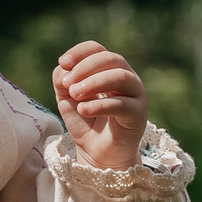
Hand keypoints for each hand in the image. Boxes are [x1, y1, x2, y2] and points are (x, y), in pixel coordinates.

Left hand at [53, 41, 147, 170]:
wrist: (97, 152)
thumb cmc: (85, 121)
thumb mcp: (67, 97)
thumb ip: (62, 80)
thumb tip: (64, 69)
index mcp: (108, 69)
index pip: (97, 49)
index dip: (79, 52)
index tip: (62, 62)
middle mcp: (126, 77)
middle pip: (110, 58)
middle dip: (85, 68)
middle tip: (67, 84)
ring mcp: (135, 94)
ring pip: (120, 76)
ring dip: (93, 82)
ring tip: (75, 94)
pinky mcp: (139, 114)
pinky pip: (122, 104)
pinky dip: (100, 105)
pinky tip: (83, 109)